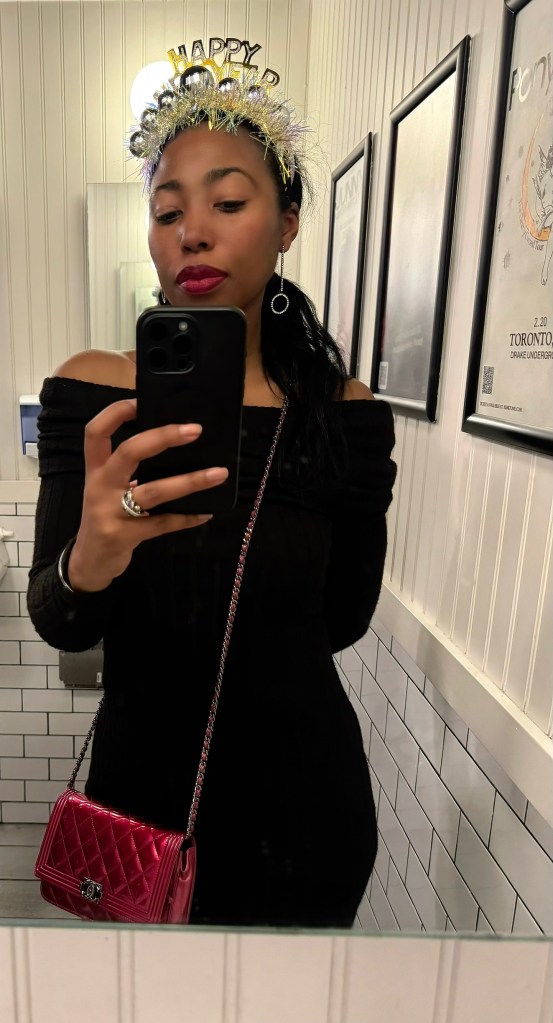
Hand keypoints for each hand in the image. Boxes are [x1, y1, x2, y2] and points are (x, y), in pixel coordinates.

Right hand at [66, 399, 227, 591]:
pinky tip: (206, 512)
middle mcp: (100, 486)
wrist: (89, 562)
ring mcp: (111, 512)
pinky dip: (187, 516)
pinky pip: (163, 523)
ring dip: (190, 481)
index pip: (95, 432)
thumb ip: (130, 470)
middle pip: (128, 452)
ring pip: (154, 491)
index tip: (141, 400)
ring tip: (218, 473)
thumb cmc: (106, 517)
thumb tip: (173, 445)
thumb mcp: (108, 489)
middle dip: (162, 437)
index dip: (116, 413)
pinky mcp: (124, 536)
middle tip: (194, 430)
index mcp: (96, 470)